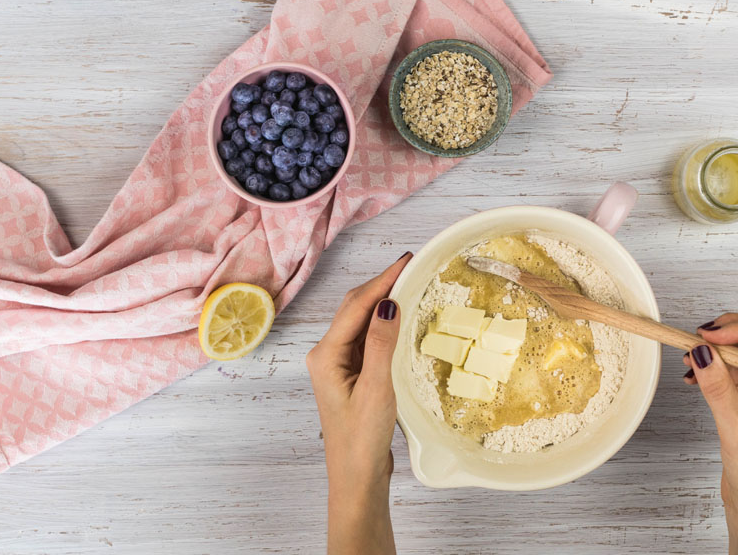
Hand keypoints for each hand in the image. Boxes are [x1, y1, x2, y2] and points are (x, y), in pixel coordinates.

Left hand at [306, 253, 409, 554]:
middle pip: (355, 307)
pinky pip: (368, 338)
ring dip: (383, 302)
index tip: (407, 260)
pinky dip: (385, 323)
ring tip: (410, 284)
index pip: (356, 305)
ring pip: (361, 321)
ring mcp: (338, 364)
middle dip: (382, 284)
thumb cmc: (361, 440)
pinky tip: (402, 318)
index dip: (382, 279)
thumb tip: (388, 304)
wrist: (356, 477)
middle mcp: (327, 355)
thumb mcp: (376, 389)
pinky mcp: (351, 374)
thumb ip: (381, 344)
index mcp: (326, 355)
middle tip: (412, 266)